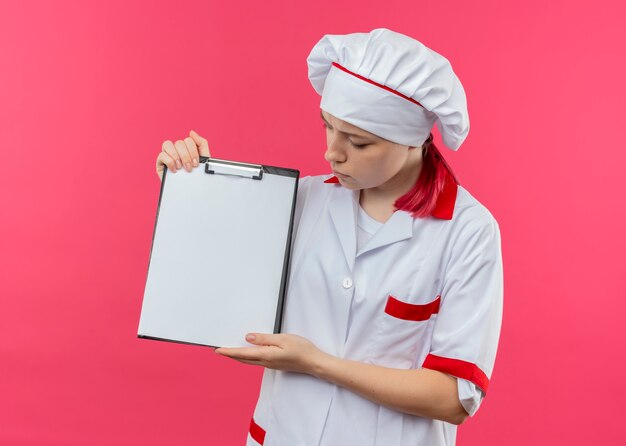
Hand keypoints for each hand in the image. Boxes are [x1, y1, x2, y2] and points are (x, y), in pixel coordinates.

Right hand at [156, 130, 210, 180]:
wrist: (192, 192)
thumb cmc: (198, 177)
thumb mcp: (204, 160)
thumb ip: (202, 144)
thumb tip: (191, 132)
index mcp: (187, 148)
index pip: (188, 140)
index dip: (193, 150)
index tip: (196, 163)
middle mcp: (176, 150)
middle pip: (179, 142)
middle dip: (186, 156)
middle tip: (190, 168)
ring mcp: (167, 156)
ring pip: (168, 144)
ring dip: (177, 156)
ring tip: (181, 167)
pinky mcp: (160, 164)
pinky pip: (162, 155)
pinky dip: (170, 162)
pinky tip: (175, 170)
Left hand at [215, 333, 329, 375]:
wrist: (314, 362)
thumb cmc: (301, 349)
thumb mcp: (283, 339)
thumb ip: (264, 339)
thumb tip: (248, 338)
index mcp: (266, 355)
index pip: (242, 353)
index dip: (228, 352)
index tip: (217, 350)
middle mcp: (265, 362)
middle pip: (243, 359)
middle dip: (230, 355)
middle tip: (219, 350)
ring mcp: (270, 364)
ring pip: (249, 361)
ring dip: (238, 356)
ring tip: (230, 350)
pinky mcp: (274, 364)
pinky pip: (256, 361)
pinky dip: (247, 356)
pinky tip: (248, 352)